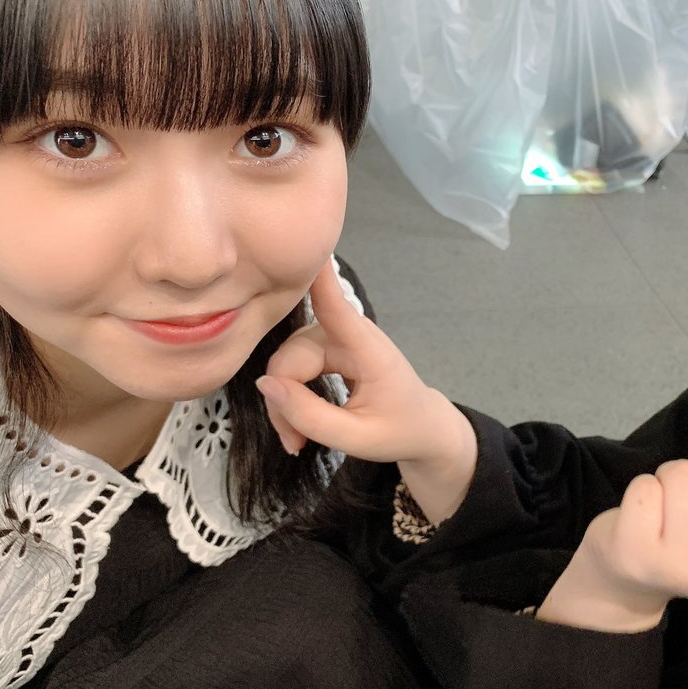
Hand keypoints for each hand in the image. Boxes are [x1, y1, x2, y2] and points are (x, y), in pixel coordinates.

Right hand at [256, 259, 475, 523]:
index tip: (310, 244)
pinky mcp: (325, 348)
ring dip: (284, 404)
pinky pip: (291, 367)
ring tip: (298, 440)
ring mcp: (335, 339)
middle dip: (283, 401)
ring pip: (284, 363)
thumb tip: (264, 385)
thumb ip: (310, 416)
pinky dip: (289, 398)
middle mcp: (350, 335)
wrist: (423, 429)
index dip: (319, 278)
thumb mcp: (357, 439)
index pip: (337, 307)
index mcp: (370, 351)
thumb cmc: (400, 430)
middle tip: (294, 443)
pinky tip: (297, 427)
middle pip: (290, 357)